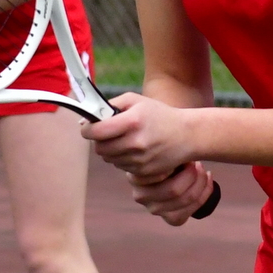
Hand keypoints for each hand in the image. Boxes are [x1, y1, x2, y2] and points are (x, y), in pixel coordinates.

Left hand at [80, 92, 213, 224]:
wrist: (186, 135)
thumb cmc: (158, 114)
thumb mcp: (135, 100)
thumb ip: (109, 106)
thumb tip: (86, 120)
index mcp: (132, 121)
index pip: (96, 132)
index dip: (87, 129)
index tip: (88, 127)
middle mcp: (135, 143)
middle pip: (99, 148)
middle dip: (99, 140)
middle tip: (107, 132)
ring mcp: (140, 160)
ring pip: (109, 159)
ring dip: (111, 150)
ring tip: (125, 139)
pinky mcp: (143, 172)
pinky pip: (121, 167)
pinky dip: (122, 158)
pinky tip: (135, 149)